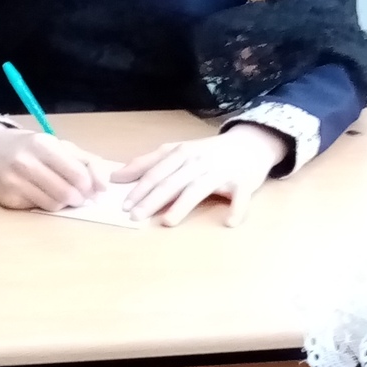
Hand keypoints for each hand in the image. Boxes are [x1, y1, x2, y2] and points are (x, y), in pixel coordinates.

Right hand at [0, 120, 115, 209]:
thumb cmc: (28, 147)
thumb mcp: (56, 145)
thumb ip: (85, 162)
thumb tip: (103, 188)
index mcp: (42, 145)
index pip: (77, 174)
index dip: (89, 186)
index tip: (91, 189)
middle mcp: (26, 163)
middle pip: (66, 193)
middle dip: (78, 199)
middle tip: (78, 196)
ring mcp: (14, 182)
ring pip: (53, 205)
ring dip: (63, 204)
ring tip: (59, 194)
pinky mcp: (8, 199)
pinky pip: (37, 209)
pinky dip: (44, 205)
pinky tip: (39, 194)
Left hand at [113, 124, 286, 225]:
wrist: (249, 144)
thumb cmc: (208, 152)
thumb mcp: (177, 151)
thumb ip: (147, 163)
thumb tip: (117, 176)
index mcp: (182, 154)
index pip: (157, 172)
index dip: (140, 188)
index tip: (124, 205)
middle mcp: (199, 162)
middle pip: (172, 182)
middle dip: (153, 199)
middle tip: (136, 216)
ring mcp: (221, 172)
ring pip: (199, 188)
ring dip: (183, 205)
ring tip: (168, 222)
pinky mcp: (243, 182)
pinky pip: (241, 196)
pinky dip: (237, 208)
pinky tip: (229, 222)